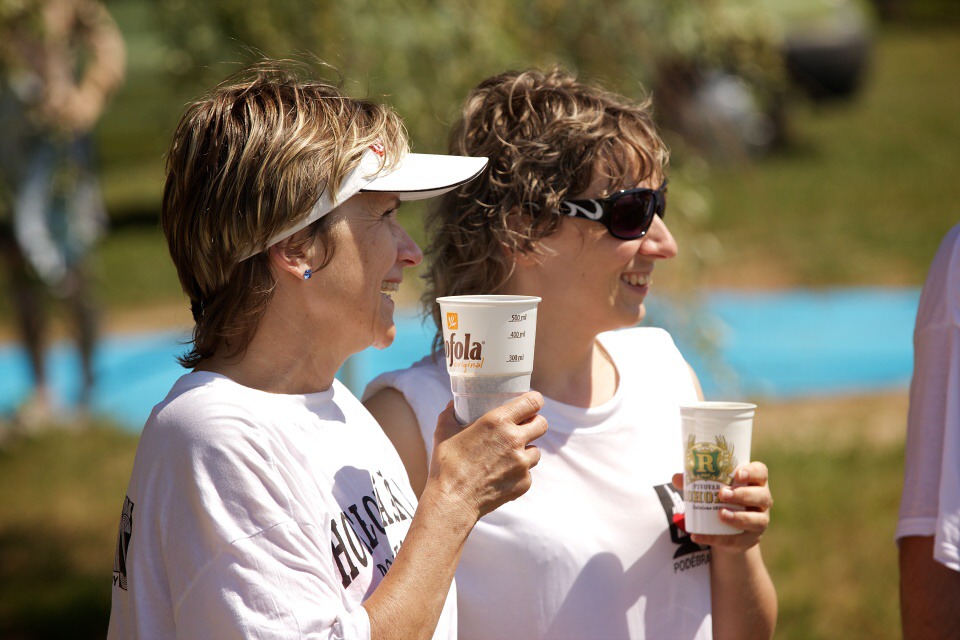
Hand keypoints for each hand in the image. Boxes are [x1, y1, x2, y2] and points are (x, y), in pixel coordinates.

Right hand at [428, 392, 546, 521]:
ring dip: (526, 450)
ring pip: (536, 451)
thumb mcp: (443, 431)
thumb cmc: (446, 464)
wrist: (452, 501)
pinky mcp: (524, 483)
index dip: (534, 401)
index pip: (533, 402)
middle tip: (523, 427)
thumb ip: (450, 414)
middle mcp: (515, 440)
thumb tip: (453, 405)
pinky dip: (519, 473)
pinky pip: (528, 473)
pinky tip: (502, 475)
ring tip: (508, 455)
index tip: (531, 403)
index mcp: (498, 421)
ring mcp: (522, 464)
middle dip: (535, 423)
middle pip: (542, 424)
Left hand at [672, 461, 771, 551]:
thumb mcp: (710, 488)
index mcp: (754, 482)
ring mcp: (759, 521)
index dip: (752, 472)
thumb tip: (677, 478)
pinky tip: (699, 536)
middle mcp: (762, 501)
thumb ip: (694, 482)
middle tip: (723, 494)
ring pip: (758, 520)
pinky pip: (737, 540)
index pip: (761, 472)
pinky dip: (717, 539)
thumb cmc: (719, 499)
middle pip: (761, 496)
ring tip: (721, 514)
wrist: (725, 529)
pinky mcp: (750, 539)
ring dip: (739, 517)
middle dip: (743, 494)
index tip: (737, 474)